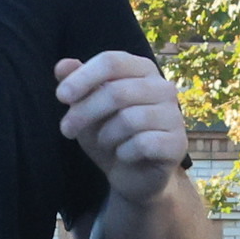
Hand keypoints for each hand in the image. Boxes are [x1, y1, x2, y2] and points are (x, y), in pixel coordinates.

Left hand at [54, 51, 189, 198]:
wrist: (133, 176)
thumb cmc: (110, 135)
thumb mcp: (87, 109)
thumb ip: (77, 85)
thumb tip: (62, 66)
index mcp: (142, 70)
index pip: (112, 62)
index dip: (83, 77)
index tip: (61, 97)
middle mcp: (163, 88)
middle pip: (116, 92)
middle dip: (84, 112)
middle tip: (66, 129)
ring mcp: (174, 116)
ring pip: (129, 120)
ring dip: (105, 136)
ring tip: (104, 143)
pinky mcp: (178, 144)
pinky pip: (143, 144)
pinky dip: (124, 153)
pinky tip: (124, 155)